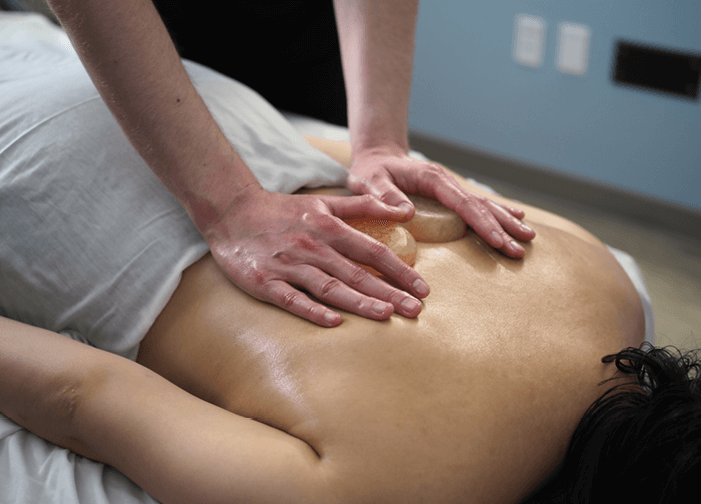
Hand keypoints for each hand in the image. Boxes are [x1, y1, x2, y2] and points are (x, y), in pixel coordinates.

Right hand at [203, 187, 428, 326]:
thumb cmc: (282, 211)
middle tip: (416, 310)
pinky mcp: (264, 282)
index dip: (399, 270)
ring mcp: (287, 265)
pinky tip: (333, 323)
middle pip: (356, 273)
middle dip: (388, 292)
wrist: (231, 211)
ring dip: (358, 302)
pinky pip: (291, 299)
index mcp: (327, 227)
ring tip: (386, 315)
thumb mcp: (324, 202)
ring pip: (328, 287)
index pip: (372, 251)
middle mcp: (311, 246)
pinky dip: (312, 311)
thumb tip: (405, 211)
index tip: (422, 288)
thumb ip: (364, 206)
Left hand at [347, 146, 535, 257]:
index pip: (463, 204)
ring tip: (528, 238)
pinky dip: (498, 213)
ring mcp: (450, 187)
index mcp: (432, 179)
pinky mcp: (449, 194)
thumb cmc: (370, 172)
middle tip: (521, 248)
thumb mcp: (368, 182)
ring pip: (484, 205)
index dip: (482, 224)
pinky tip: (516, 219)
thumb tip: (407, 213)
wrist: (377, 157)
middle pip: (480, 205)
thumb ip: (384, 196)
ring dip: (506, 222)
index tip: (498, 240)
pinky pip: (477, 205)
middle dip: (502, 227)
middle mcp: (447, 182)